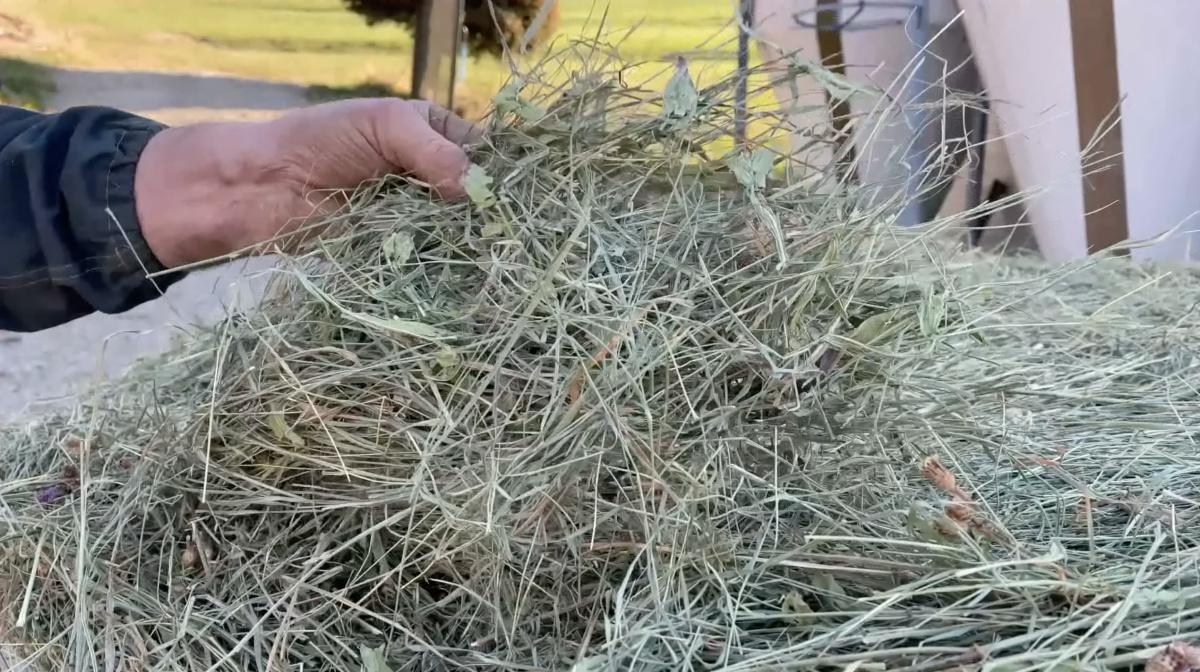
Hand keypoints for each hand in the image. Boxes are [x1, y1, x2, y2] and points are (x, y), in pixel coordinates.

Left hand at [134, 98, 478, 268]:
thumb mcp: (386, 127)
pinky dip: (443, 269)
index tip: (524, 197)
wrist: (261, 189)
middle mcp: (431, 175)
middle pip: (478, 199)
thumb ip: (435, 152)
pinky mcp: (398, 252)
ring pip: (459, 234)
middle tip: (510, 237)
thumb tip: (476, 191)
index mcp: (435, 134)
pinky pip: (431, 262)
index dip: (504, 174)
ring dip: (469, 247)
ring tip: (491, 262)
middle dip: (490, 216)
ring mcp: (416, 216)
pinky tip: (461, 279)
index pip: (487, 154)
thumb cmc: (320, 141)